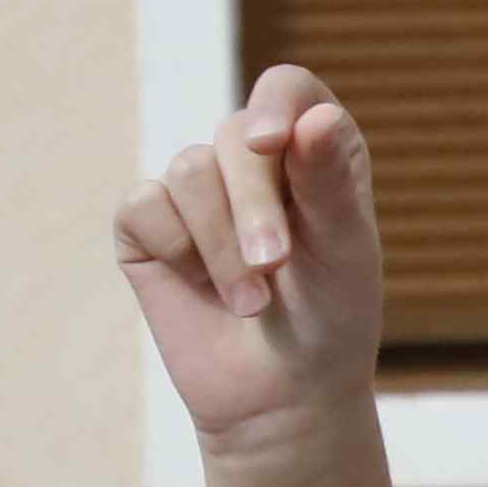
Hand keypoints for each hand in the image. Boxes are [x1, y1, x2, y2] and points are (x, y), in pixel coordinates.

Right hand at [114, 68, 386, 466]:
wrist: (283, 396)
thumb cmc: (329, 319)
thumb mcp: (344, 252)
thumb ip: (331, 184)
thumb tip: (315, 116)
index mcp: (311, 150)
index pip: (288, 89)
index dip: (276, 104)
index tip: (271, 142)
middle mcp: (250, 160)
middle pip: (233, 136)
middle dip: (254, 207)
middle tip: (274, 266)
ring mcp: (195, 189)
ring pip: (187, 169)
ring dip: (221, 246)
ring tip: (252, 300)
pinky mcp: (146, 223)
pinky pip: (143, 205)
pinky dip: (177, 252)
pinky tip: (199, 287)